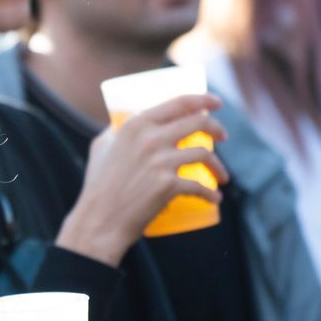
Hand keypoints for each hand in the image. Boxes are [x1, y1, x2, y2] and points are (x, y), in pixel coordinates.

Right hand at [55, 93, 228, 265]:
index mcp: (136, 124)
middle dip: (217, 127)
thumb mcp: (101, 147)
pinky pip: (200, 186)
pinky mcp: (168, 186)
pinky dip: (211, 194)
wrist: (98, 221)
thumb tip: (125, 120)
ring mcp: (161, 162)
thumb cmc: (98, 186)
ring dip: (219, 166)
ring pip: (204, 155)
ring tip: (221, 176)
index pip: (180, 103)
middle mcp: (150, 138)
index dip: (203, 99)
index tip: (217, 102)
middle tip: (223, 136)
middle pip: (198, 123)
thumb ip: (115, 130)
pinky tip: (215, 199)